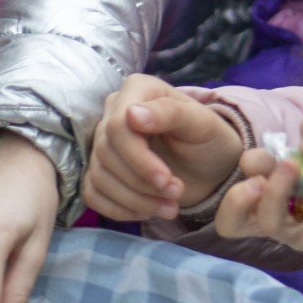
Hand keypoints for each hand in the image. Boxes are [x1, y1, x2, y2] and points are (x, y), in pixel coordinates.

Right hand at [84, 74, 244, 220]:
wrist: (209, 165)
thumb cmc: (207, 139)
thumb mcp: (201, 124)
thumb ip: (170, 113)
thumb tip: (132, 115)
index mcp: (136, 90)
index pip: (117, 126)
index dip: (138, 158)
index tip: (166, 179)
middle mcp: (113, 112)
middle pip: (106, 153)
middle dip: (141, 182)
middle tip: (177, 195)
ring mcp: (103, 142)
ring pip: (98, 176)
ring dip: (135, 200)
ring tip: (170, 208)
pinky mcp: (101, 170)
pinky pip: (93, 193)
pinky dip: (119, 209)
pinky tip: (147, 212)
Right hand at [214, 115, 302, 254]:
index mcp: (265, 197)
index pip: (232, 199)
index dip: (238, 175)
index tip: (265, 155)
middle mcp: (277, 219)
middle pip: (232, 224)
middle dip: (237, 197)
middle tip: (259, 172)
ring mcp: (301, 233)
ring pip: (271, 222)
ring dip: (277, 187)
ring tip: (295, 162)